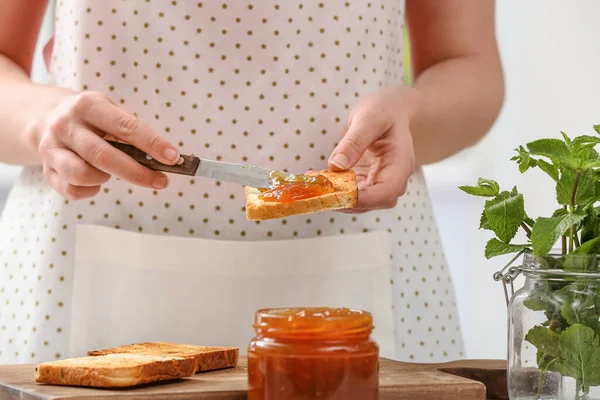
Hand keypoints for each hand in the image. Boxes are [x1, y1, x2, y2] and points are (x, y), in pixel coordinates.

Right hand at [34, 91, 179, 199]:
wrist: (43, 115)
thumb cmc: (89, 117)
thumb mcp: (109, 110)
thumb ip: (132, 129)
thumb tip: (164, 155)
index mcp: (88, 105)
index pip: (126, 127)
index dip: (152, 144)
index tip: (173, 158)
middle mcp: (66, 125)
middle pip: (104, 156)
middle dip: (138, 173)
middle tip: (161, 181)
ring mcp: (52, 149)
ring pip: (82, 176)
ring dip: (105, 179)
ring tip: (112, 171)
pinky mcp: (46, 170)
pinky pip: (72, 190)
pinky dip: (90, 191)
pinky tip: (96, 180)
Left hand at [328, 86, 419, 211]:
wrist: (390, 111)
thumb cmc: (384, 111)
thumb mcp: (369, 119)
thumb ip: (354, 142)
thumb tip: (336, 165)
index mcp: (400, 164)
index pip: (386, 192)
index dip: (362, 199)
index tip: (336, 194)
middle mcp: (393, 179)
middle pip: (371, 202)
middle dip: (343, 199)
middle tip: (316, 189)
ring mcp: (379, 183)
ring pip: (358, 202)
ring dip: (334, 196)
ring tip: (313, 184)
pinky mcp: (366, 182)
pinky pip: (350, 192)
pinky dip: (333, 190)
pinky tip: (317, 179)